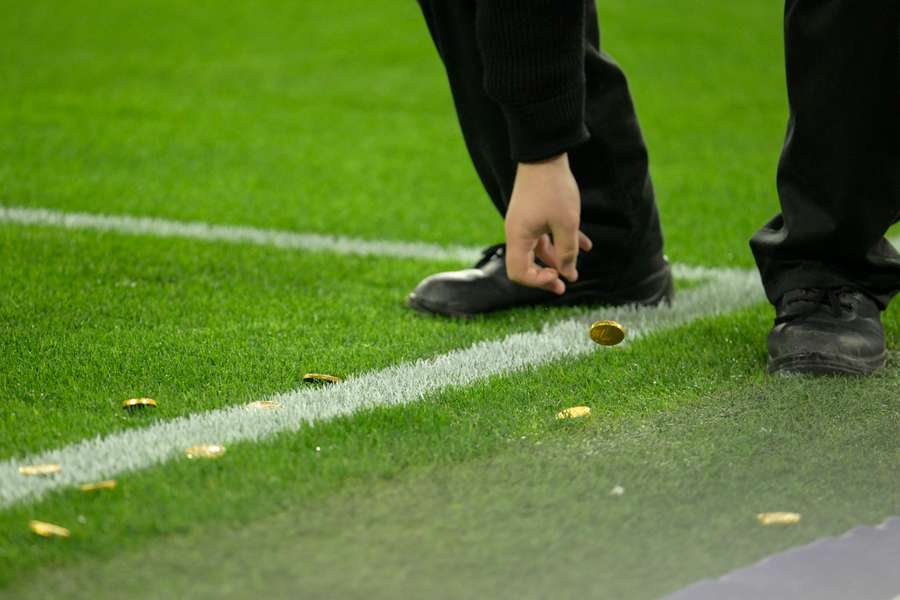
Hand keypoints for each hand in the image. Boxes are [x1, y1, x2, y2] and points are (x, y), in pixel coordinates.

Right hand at [504, 153, 592, 294]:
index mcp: (519, 237)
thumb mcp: (566, 223)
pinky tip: (585, 245)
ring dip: (557, 260)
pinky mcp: (534, 213)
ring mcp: (525, 223)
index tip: (558, 276)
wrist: (545, 154)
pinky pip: (546, 235)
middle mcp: (518, 233)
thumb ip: (567, 251)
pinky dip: (562, 242)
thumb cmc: (554, 189)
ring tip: (576, 270)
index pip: (519, 273)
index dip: (538, 281)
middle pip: (526, 265)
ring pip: (539, 250)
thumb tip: (569, 274)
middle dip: (546, 276)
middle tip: (563, 286)